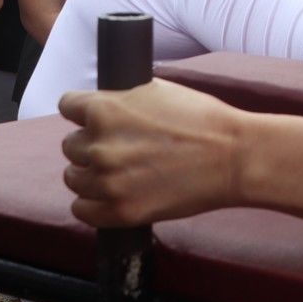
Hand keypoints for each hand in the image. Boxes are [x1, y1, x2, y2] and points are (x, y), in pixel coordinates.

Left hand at [59, 80, 245, 226]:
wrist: (235, 157)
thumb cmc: (204, 121)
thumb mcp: (158, 91)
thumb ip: (121, 100)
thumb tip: (99, 108)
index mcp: (106, 110)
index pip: (67, 106)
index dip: (85, 111)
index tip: (98, 118)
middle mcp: (99, 145)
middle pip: (70, 145)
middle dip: (93, 144)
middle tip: (123, 147)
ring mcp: (107, 181)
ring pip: (73, 177)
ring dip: (92, 174)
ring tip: (122, 172)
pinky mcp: (120, 211)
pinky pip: (82, 209)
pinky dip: (95, 203)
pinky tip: (116, 194)